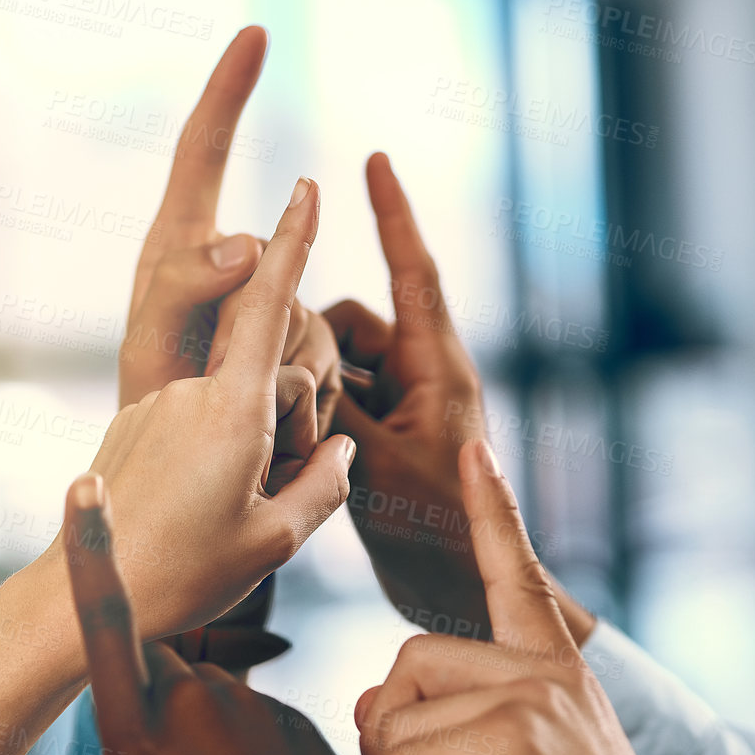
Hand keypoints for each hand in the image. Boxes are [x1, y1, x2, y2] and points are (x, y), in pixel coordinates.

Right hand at [61, 475, 490, 754]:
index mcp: (138, 737)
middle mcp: (191, 704)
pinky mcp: (294, 714)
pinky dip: (251, 753)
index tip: (84, 487)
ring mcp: (248, 705)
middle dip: (153, 708)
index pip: (105, 628)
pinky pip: (251, 717)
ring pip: (205, 697)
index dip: (90, 556)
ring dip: (206, 739)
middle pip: (154, 671)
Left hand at [77, 178, 355, 639]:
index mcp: (230, 412)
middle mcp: (192, 395)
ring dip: (254, 450)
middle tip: (275, 492)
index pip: (270, 307)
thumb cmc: (186, 577)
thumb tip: (342, 449)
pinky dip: (219, 456)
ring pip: (237, 403)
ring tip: (232, 514)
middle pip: (271, 377)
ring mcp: (160, 407)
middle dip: (291, 421)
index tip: (308, 186)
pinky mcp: (139, 425)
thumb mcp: (274, 542)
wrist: (86, 599)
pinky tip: (196, 511)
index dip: (292, 243)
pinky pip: (201, 420)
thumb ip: (324, 486)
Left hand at [120, 24, 339, 435]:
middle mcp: (219, 278)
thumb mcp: (155, 354)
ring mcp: (258, 321)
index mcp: (174, 255)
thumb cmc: (146, 418)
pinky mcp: (288, 360)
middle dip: (272, 331)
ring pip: (311, 323)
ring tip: (243, 435)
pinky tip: (271, 448)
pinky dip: (304, 409)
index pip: (201, 152)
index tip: (256, 32)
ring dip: (288, 384)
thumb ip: (186, 290)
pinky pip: (325, 367)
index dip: (227, 90)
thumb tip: (246, 237)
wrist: (159, 513)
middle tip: (237, 386)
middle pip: (280, 265)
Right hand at [325, 153, 595, 645]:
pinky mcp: (381, 437)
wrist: (465, 596)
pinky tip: (295, 455)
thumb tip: (290, 357)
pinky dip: (312, 417)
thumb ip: (335, 407)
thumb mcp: (381, 466)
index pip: (414, 272)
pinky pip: (334, 401)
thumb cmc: (441, 534)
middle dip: (316, 348)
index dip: (394, 213)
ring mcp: (401, 407)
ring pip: (333, 365)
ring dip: (310, 391)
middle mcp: (420, 376)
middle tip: (301, 406)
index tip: (375, 159)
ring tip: (307, 446)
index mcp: (438, 368)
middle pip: (350, 324)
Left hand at [356, 438, 754, 754]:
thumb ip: (450, 724)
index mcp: (554, 670)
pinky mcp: (503, 732)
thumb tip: (371, 702)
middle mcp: (542, 669)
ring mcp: (525, 694)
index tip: (476, 451)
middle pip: (406, 665)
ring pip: (392, 715)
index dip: (494, 511)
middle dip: (392, 741)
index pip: (517, 576)